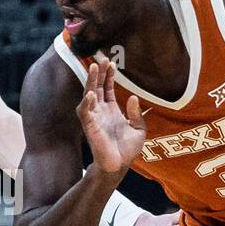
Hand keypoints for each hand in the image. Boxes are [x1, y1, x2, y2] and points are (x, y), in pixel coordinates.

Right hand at [77, 56, 144, 174]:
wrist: (119, 166)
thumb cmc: (127, 150)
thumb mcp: (139, 129)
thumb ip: (136, 113)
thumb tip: (133, 97)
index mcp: (112, 110)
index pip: (108, 88)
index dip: (109, 75)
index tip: (112, 63)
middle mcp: (101, 111)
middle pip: (97, 87)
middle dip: (99, 73)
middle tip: (102, 59)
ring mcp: (94, 118)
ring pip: (88, 95)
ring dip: (90, 82)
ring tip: (94, 68)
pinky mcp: (90, 127)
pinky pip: (85, 113)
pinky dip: (87, 103)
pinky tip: (91, 94)